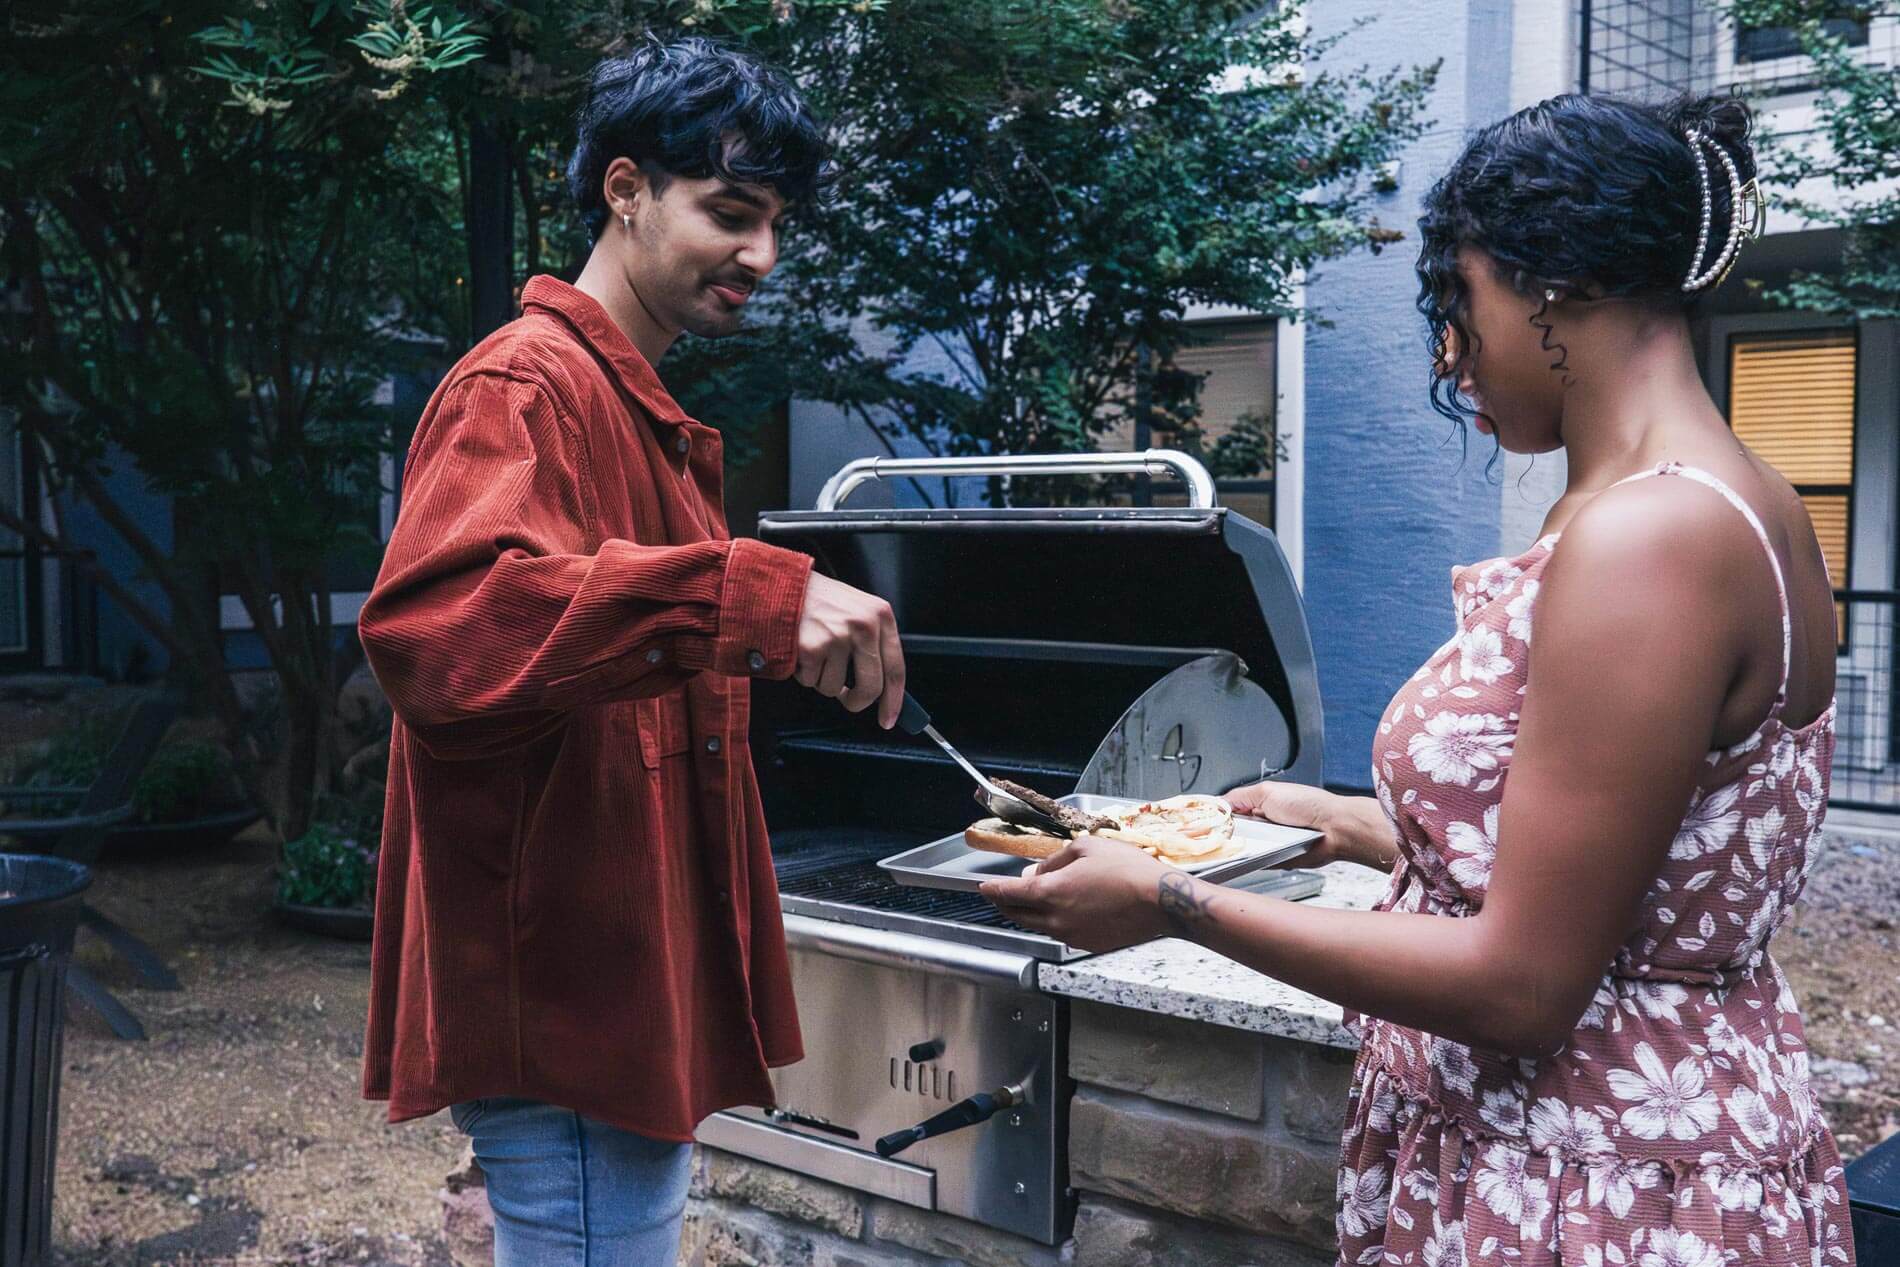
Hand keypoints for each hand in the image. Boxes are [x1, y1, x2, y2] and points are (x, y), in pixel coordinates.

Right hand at [796, 572, 904, 728]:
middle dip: (857, 702)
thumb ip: (871, 642)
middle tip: (849, 700)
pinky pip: (810, 681)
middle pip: (871, 687)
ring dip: (821, 679)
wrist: (781, 584)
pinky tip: (800, 650)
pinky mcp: (811, 648)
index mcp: (880, 615)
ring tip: (815, 652)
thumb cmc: (819, 600)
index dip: (894, 700)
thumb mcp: (856, 610)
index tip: (889, 718)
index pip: (896, 668)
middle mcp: (863, 625)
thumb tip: (880, 688)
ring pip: (834, 688)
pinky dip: (802, 673)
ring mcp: (837, 637)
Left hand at [979, 835, 1186, 952]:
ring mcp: (1071, 935)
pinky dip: (1054, 921)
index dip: (993, 889)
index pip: (1009, 893)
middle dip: (1006, 904)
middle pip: (1018, 915)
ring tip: (1036, 897)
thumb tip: (1036, 872)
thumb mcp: (1085, 849)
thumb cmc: (1127, 870)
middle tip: (1001, 894)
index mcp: (1051, 892)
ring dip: (1030, 913)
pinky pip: (1060, 932)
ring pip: (1039, 925)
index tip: (983, 887)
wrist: (1159, 900)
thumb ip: (1054, 861)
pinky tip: (1066, 908)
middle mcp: (1056, 918)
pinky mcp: (1087, 944)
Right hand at [1225, 781, 1392, 870]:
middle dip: (1224, 833)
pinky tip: (1249, 855)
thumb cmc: (1309, 805)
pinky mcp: (1275, 860)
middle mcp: (1262, 824)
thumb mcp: (1267, 791)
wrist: (1333, 829)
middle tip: (1215, 835)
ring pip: (1242, 848)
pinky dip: (1251, 860)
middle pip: (1233, 831)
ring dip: (1238, 847)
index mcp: (1259, 804)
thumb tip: (1218, 802)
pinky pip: (1256, 862)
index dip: (1217, 816)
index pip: (1230, 811)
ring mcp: (1268, 843)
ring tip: (1235, 844)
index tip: (1203, 821)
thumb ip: (1240, 796)